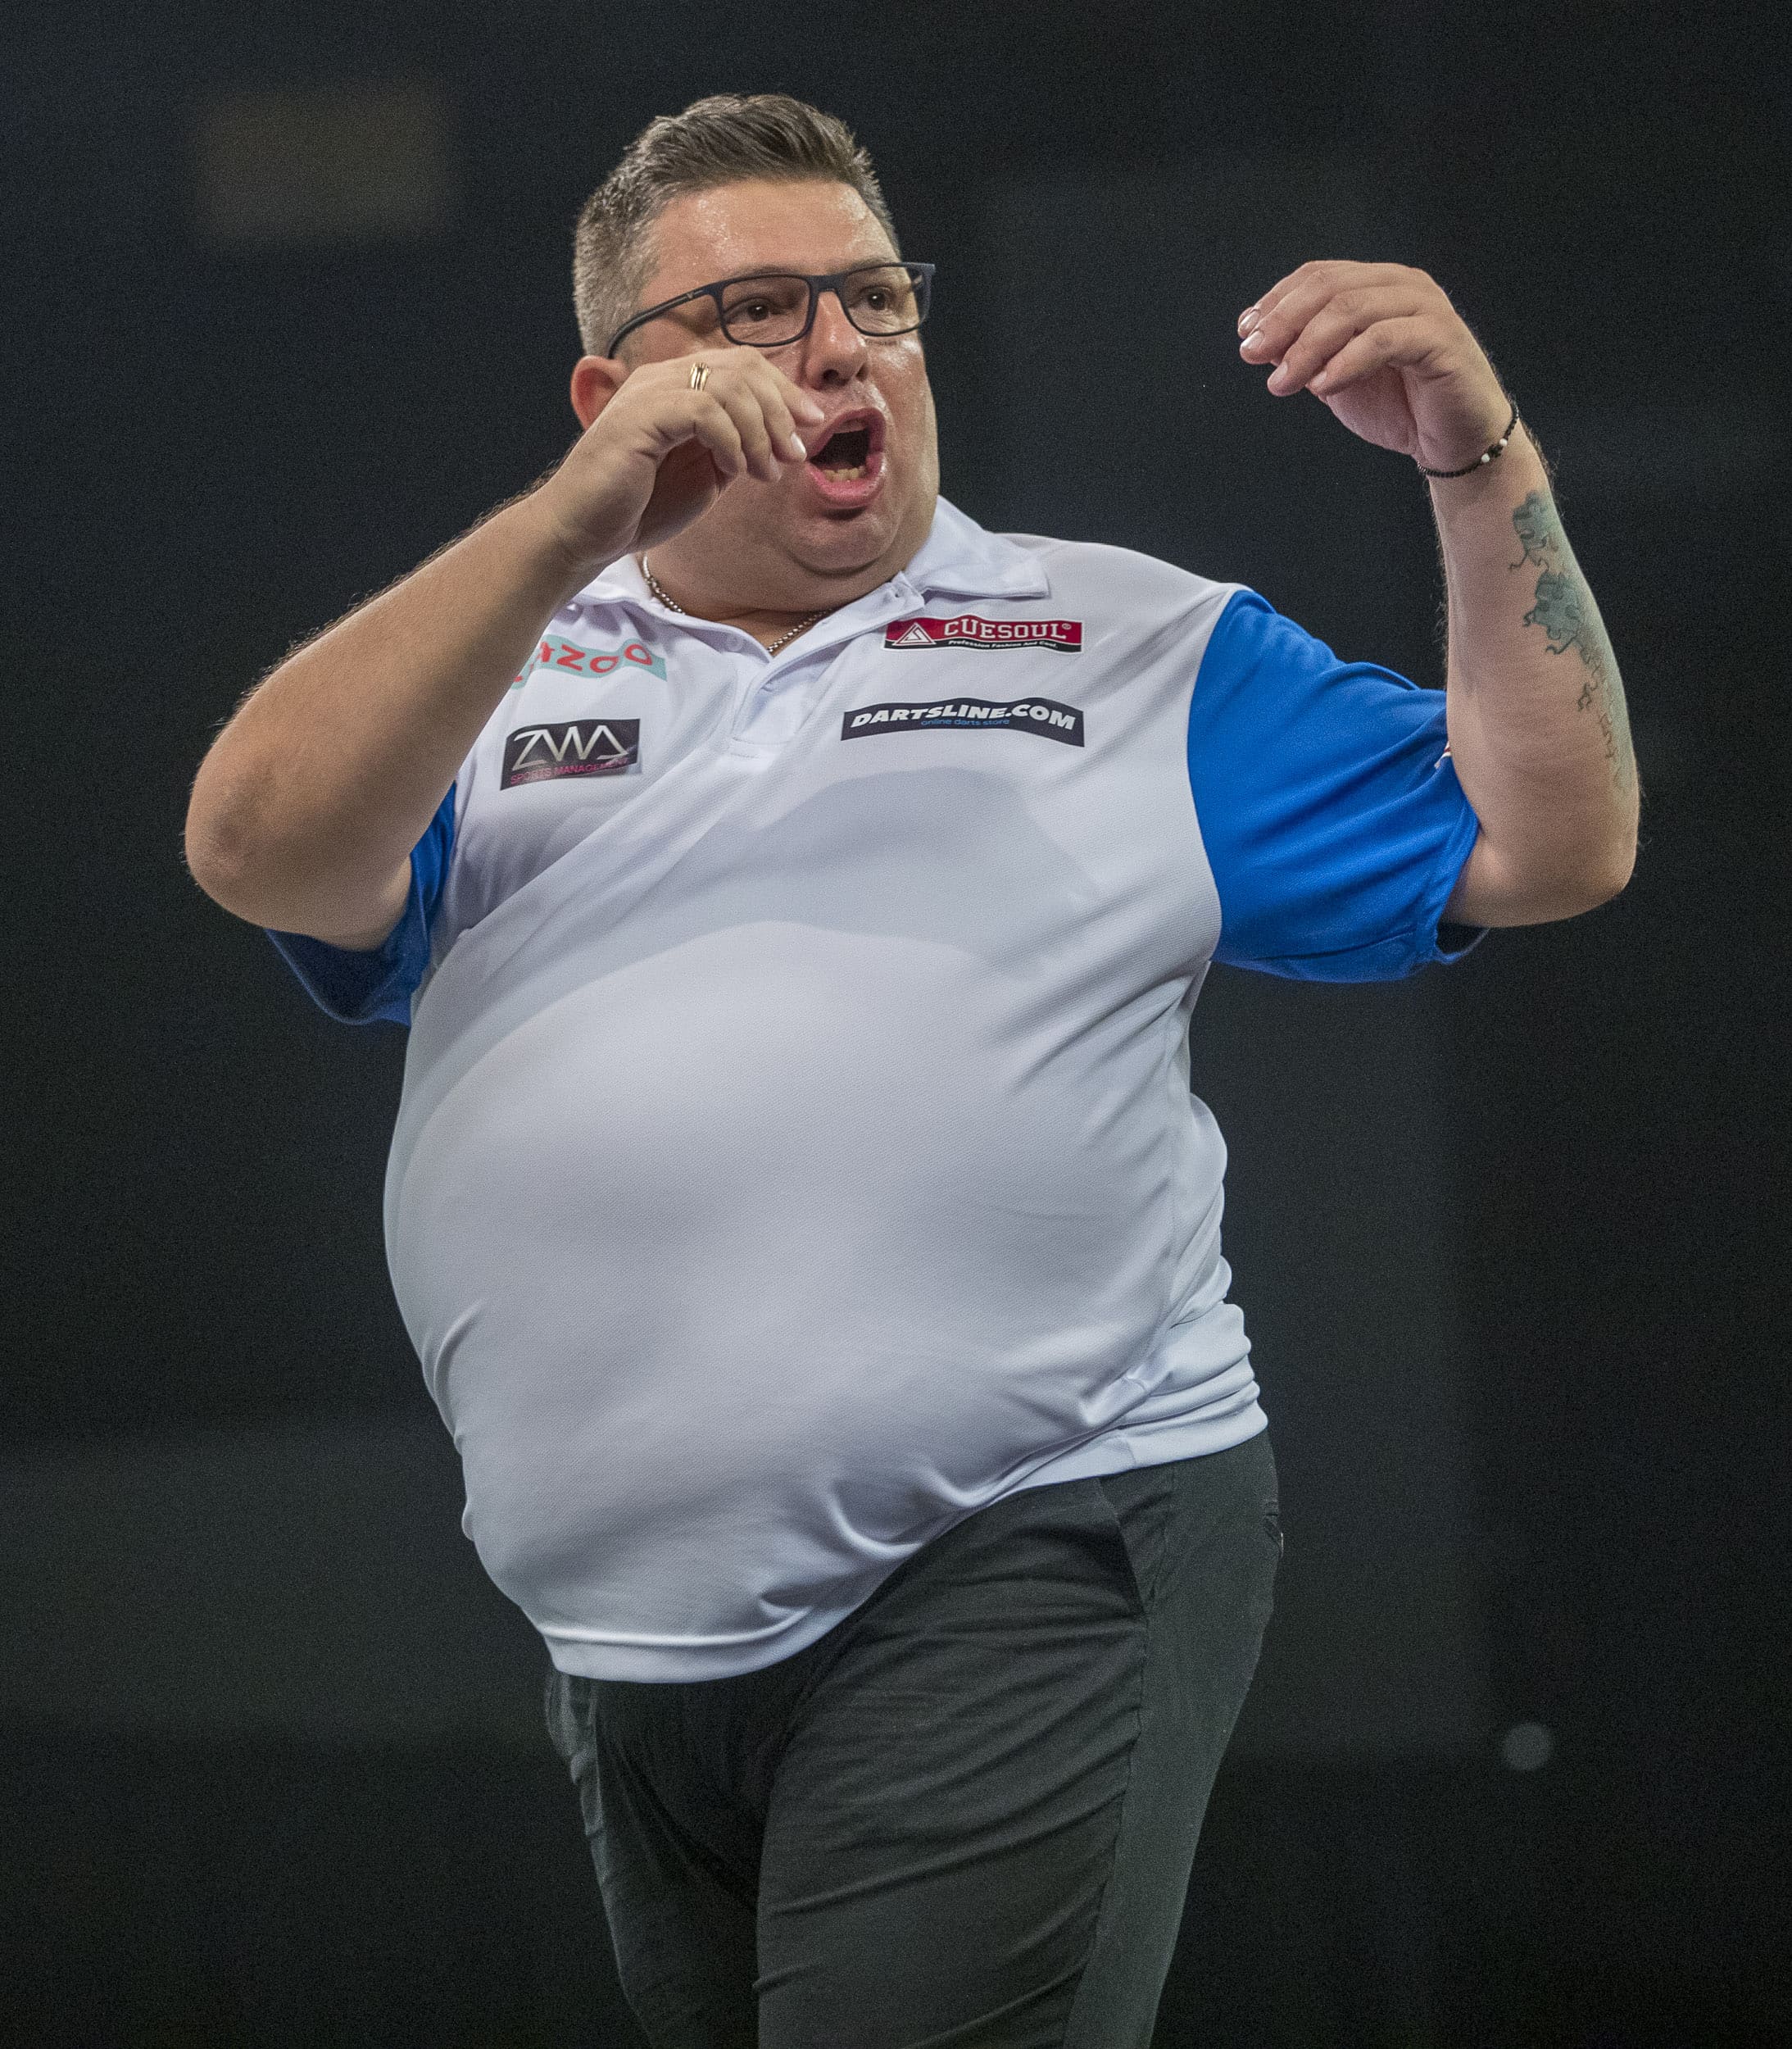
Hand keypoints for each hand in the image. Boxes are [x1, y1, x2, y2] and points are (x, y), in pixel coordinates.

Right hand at [533, 349, 828, 571]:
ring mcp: (649, 393)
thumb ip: (734, 450)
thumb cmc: (638, 508)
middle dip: (780, 409)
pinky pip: (703, 409)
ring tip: (765, 472)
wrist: (583, 533)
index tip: (809, 426)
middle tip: (793, 453)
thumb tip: (778, 441)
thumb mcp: (703, 476)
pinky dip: (730, 440)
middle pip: (742, 365)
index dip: (783, 390)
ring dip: (759, 430)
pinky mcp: (639, 416)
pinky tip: (733, 471)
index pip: (742, 365)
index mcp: (678, 387)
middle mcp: (663, 379)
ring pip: (728, 384)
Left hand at [1237, 261, 1510, 472]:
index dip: (1277, 301)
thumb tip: (1258, 341)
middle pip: (1331, 287)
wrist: (1451, 443)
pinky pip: (1384, 340)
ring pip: (1353, 309)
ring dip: (1308, 347)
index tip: (1246, 332)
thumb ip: (1304, 355)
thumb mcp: (1336, 377)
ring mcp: (1426, 308)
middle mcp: (1403, 286)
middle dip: (1284, 321)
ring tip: (1281, 383)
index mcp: (1378, 286)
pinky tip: (1322, 387)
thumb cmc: (1399, 406)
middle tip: (1253, 353)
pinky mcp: (1442, 339)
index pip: (1319, 276)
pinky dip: (1347, 362)